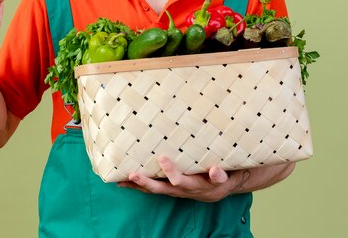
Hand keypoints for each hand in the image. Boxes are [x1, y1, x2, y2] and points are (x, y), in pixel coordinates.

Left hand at [117, 156, 231, 201]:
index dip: (170, 170)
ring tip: (122, 181)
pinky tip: (124, 182)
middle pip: (161, 188)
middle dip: (145, 182)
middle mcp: (180, 190)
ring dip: (137, 186)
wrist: (217, 190)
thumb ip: (220, 176)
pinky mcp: (169, 188)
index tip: (162, 157)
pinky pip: (152, 188)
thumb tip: (215, 170)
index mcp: (193, 185)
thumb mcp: (225, 178)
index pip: (179, 180)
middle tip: (132, 175)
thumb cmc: (221, 179)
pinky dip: (138, 186)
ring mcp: (173, 190)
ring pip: (153, 190)